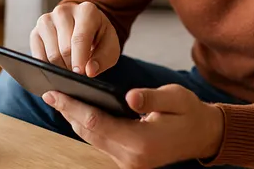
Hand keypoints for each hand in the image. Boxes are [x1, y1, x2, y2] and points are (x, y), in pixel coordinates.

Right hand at [30, 1, 119, 76]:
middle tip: (79, 73)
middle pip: (65, 48)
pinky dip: (48, 66)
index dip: (80, 59)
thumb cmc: (99, 38)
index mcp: (86, 11)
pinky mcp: (36, 31)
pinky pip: (38, 56)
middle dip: (72, 66)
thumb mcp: (110, 47)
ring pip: (51, 54)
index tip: (81, 74)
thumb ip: (103, 59)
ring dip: (61, 67)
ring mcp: (47, 20)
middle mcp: (64, 11)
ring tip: (71, 67)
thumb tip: (89, 71)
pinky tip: (58, 65)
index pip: (80, 38)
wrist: (85, 27)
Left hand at [43, 84, 224, 168]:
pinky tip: (79, 111)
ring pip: (92, 139)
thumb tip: (129, 96)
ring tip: (59, 99)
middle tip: (49, 92)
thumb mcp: (176, 98)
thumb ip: (152, 97)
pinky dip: (88, 126)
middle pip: (89, 132)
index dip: (73, 106)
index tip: (55, 92)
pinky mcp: (129, 159)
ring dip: (75, 120)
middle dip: (68, 112)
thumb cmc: (190, 113)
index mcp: (141, 142)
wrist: (204, 136)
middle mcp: (131, 157)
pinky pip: (101, 142)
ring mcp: (129, 162)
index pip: (96, 122)